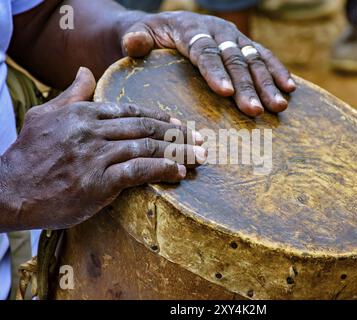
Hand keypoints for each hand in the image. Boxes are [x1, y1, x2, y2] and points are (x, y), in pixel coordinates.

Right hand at [0, 67, 205, 231]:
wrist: (9, 191)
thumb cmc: (28, 155)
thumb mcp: (45, 115)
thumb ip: (71, 94)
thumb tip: (86, 71)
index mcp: (84, 113)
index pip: (132, 111)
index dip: (160, 117)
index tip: (180, 124)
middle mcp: (92, 131)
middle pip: (146, 127)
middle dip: (177, 133)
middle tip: (200, 139)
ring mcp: (96, 156)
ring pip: (147, 147)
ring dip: (178, 151)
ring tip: (199, 156)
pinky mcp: (99, 182)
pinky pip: (139, 171)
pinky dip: (163, 170)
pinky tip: (179, 172)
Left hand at [119, 11, 295, 116]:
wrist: (166, 24)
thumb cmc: (150, 36)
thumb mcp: (137, 34)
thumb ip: (135, 39)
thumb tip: (133, 43)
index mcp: (191, 29)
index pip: (204, 51)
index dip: (216, 72)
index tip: (227, 94)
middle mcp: (217, 30)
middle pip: (234, 59)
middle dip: (248, 86)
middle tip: (257, 111)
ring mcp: (233, 37)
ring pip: (254, 58)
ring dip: (269, 83)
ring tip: (280, 106)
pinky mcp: (243, 44)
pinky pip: (264, 56)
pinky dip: (278, 71)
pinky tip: (290, 88)